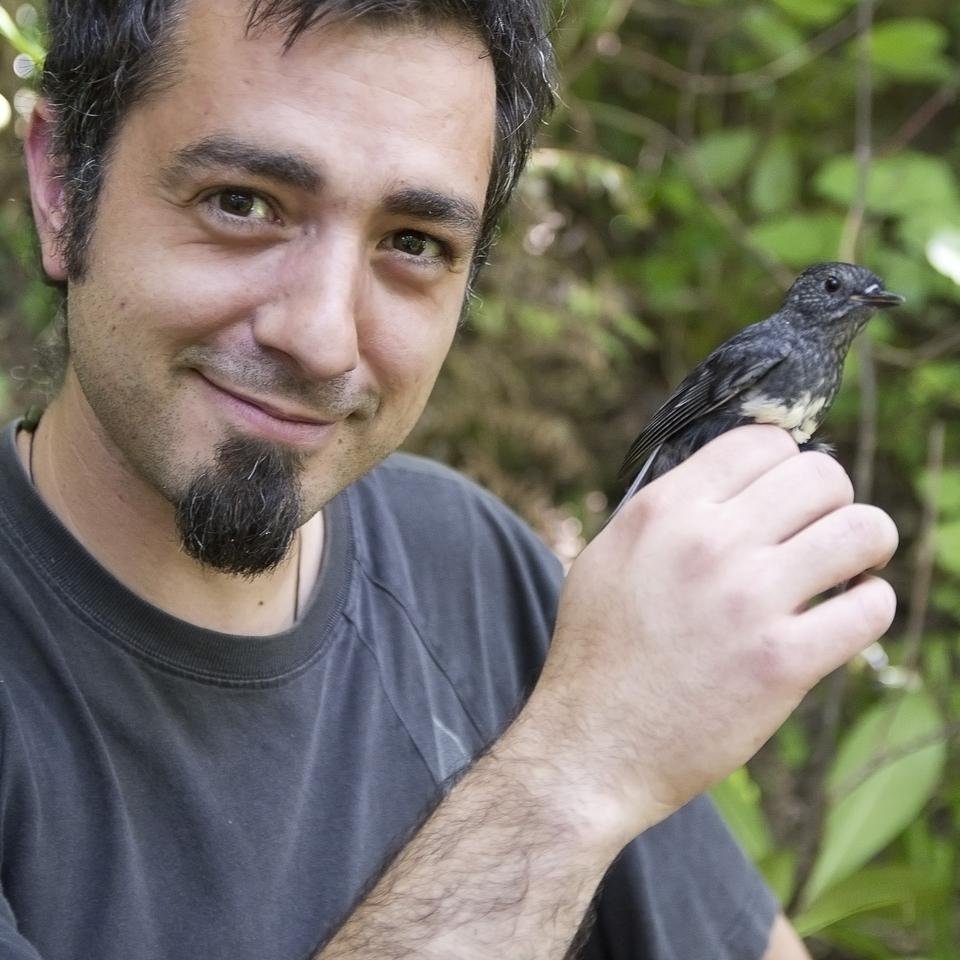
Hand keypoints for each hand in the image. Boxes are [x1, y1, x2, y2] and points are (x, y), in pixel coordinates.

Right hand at [521, 425, 897, 848]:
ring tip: (849, 569)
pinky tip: (843, 618)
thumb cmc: (596, 654)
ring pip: (863, 530)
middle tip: (820, 534)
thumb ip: (664, 515)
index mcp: (662, 511)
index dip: (786, 464)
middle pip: (822, 476)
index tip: (786, 496)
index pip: (762, 442)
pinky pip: (871, 608)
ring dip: (868, 545)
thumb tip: (726, 485)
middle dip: (832, 500)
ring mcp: (748, 601)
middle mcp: (708, 542)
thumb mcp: (607, 558)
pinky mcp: (782, 663)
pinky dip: (870, 607)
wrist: (591, 747)